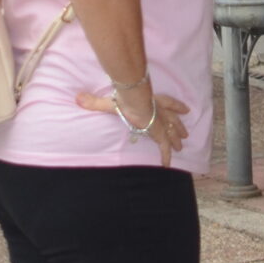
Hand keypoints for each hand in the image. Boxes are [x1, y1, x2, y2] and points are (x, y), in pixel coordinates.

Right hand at [74, 79, 191, 165]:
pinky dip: (166, 156)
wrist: (136, 101)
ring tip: (182, 144)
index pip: (168, 103)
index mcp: (154, 101)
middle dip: (179, 126)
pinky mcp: (159, 134)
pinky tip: (167, 165)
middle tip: (185, 132)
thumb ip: (94, 101)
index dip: (177, 106)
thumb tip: (77, 97)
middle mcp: (161, 111)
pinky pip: (164, 148)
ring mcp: (161, 123)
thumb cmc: (127, 97)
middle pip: (173, 119)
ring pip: (173, 132)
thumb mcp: (111, 99)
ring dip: (177, 138)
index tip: (186, 109)